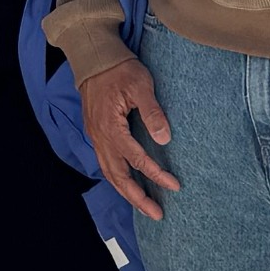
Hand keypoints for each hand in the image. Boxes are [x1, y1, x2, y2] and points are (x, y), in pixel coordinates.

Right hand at [83, 57, 177, 215]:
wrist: (94, 56)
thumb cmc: (119, 68)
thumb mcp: (141, 85)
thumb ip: (153, 112)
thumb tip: (164, 138)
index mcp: (111, 127)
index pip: (137, 158)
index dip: (156, 174)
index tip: (175, 185)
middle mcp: (100, 137)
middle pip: (118, 176)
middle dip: (137, 198)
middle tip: (157, 214)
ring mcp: (96, 136)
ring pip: (109, 173)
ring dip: (126, 191)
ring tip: (144, 206)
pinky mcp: (96, 132)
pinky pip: (105, 163)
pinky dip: (117, 178)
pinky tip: (128, 183)